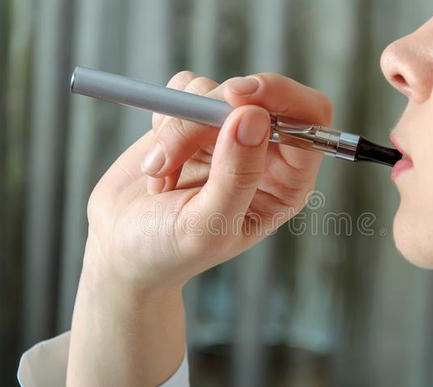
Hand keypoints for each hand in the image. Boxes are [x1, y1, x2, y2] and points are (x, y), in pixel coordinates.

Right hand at [84, 70, 332, 290]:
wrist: (123, 250)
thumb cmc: (169, 251)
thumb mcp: (208, 226)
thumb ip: (237, 176)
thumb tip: (255, 117)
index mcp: (287, 184)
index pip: (310, 120)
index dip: (281, 97)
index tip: (236, 97)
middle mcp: (264, 155)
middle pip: (257, 97)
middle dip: (208, 115)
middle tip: (170, 151)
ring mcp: (228, 134)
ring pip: (213, 92)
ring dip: (176, 129)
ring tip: (161, 175)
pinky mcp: (194, 121)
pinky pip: (184, 89)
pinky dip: (162, 120)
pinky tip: (157, 164)